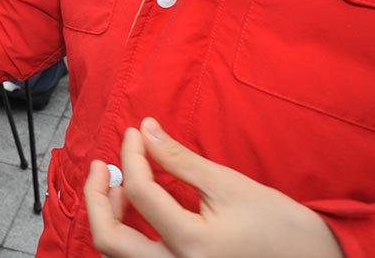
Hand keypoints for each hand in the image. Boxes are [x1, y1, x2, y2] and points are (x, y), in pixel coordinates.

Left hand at [84, 119, 342, 257]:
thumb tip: (144, 129)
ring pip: (118, 254)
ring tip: (116, 185)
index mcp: (192, 243)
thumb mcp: (228, 185)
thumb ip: (179, 159)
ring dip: (107, 217)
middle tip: (101, 166)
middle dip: (95, 196)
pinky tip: (136, 210)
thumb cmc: (279, 225)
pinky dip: (128, 233)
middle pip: (109, 239)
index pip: (140, 192)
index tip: (135, 132)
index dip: (131, 155)